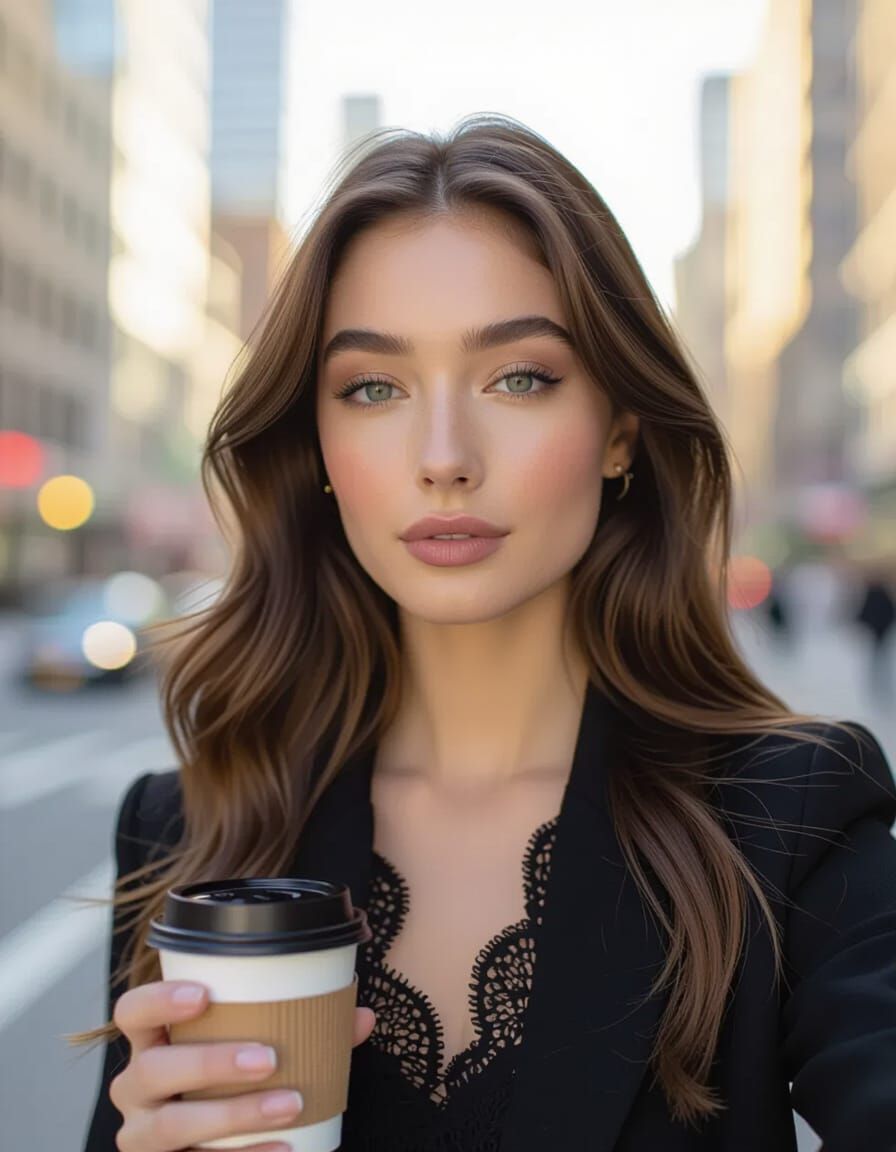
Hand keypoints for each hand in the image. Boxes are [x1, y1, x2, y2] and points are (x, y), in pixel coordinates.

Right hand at [109, 979, 376, 1150]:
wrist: (211, 1147)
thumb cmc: (231, 1082)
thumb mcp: (254, 1052)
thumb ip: (303, 1030)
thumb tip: (359, 1017)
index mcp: (152, 1043)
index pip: (133, 1011)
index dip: (159, 999)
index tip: (204, 995)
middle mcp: (136, 1089)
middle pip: (154, 1069)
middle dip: (212, 1062)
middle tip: (269, 1058)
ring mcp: (143, 1136)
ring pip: (172, 1124)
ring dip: (234, 1114)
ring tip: (290, 1105)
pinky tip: (284, 1151)